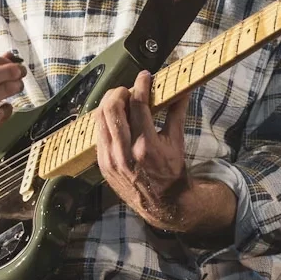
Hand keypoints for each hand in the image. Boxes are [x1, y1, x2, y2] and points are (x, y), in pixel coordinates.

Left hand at [94, 70, 195, 231]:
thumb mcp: (177, 142)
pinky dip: (106, 121)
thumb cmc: (171, 172)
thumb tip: (182, 90)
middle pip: (111, 108)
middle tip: (129, 89)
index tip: (144, 76)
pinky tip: (115, 118)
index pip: (137, 105)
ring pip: (100, 119)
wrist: (162, 203)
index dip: (140, 85)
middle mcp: (124, 153)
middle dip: (119, 92)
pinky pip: (98, 134)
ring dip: (109, 104)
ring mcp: (110, 159)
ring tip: (121, 101)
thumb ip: (177, 113)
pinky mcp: (102, 164)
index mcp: (145, 146)